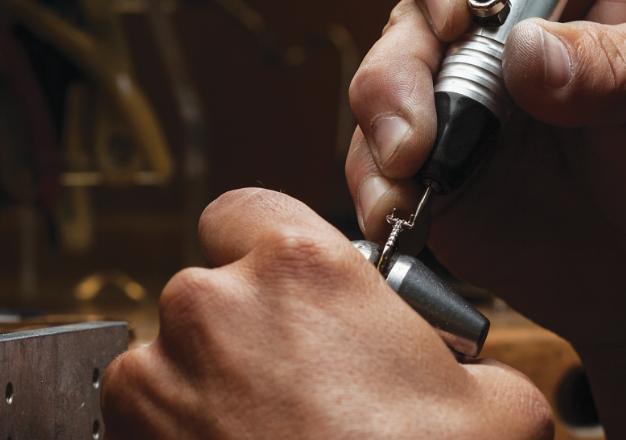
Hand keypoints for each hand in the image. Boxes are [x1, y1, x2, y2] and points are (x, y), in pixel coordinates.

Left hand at [101, 188, 553, 439]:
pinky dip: (175, 436)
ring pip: (169, 356)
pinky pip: (142, 418)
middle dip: (245, 329)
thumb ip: (464, 358)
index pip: (247, 210)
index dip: (265, 247)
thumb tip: (459, 371)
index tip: (284, 287)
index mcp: (301, 268)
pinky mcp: (127, 439)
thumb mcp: (498, 405)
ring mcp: (156, 377)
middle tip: (298, 384)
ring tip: (265, 437)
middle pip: (210, 288)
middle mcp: (214, 306)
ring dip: (204, 384)